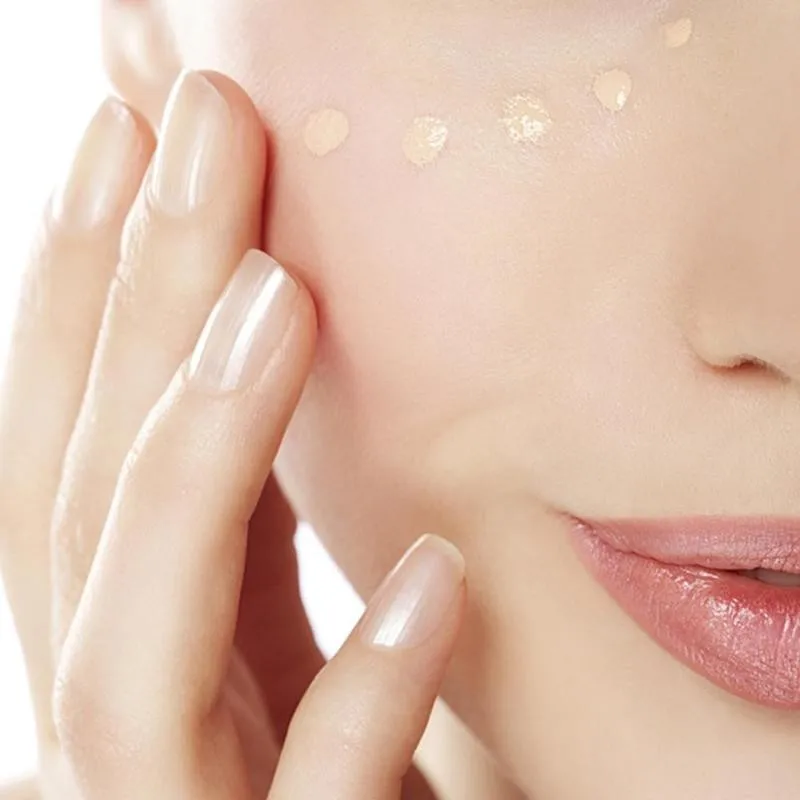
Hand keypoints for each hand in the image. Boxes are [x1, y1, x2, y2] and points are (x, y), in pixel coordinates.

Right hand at [0, 70, 464, 798]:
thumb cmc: (340, 774)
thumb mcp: (281, 629)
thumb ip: (249, 529)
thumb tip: (243, 353)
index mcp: (135, 637)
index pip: (80, 445)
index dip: (88, 286)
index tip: (132, 130)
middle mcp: (121, 715)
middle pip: (95, 496)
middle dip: (135, 298)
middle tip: (196, 128)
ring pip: (138, 641)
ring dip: (200, 454)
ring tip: (275, 293)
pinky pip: (314, 794)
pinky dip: (363, 681)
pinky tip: (436, 570)